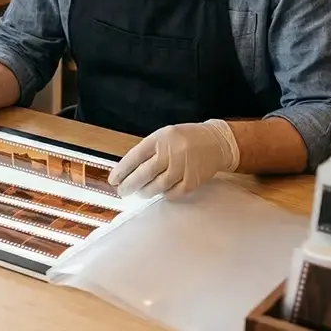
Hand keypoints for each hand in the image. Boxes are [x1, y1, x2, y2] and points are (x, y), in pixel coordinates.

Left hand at [108, 120, 240, 199]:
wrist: (216, 142)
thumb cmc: (186, 139)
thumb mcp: (165, 135)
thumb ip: (148, 150)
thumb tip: (127, 171)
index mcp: (160, 139)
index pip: (135, 157)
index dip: (121, 171)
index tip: (113, 180)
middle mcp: (170, 153)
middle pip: (144, 174)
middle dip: (129, 186)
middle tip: (122, 192)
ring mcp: (182, 168)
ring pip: (157, 187)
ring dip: (145, 192)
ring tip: (139, 193)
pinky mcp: (192, 181)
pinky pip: (172, 193)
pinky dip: (163, 195)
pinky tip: (159, 193)